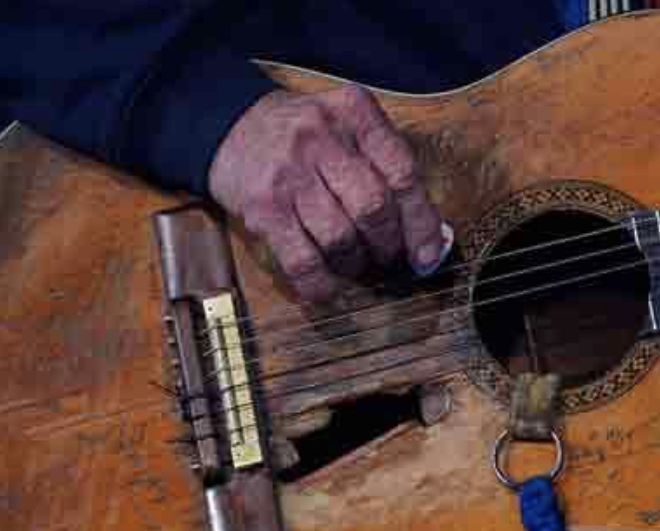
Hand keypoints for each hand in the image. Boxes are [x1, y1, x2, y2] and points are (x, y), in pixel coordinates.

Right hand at [208, 84, 445, 301]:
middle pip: (374, 207)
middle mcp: (322, 137)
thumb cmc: (303, 136)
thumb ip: (388, 168)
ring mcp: (290, 172)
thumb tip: (432, 235)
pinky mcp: (263, 206)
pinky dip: (321, 284)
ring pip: (341, 237)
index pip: (402, 172)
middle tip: (387, 257)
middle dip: (388, 245)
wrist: (228, 124)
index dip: (421, 222)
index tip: (429, 254)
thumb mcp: (348, 128)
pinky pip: (302, 259)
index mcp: (355, 113)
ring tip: (354, 264)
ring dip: (355, 263)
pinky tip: (327, 289)